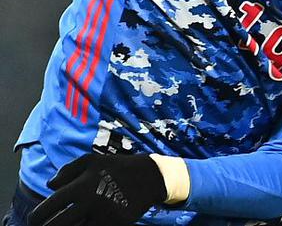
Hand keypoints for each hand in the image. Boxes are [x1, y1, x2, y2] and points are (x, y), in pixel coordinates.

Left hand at [29, 153, 166, 225]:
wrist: (150, 177)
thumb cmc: (117, 167)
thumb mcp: (92, 160)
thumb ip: (67, 170)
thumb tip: (49, 186)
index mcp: (81, 185)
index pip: (49, 207)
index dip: (36, 217)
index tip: (34, 219)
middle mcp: (90, 202)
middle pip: (57, 225)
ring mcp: (103, 216)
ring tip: (62, 225)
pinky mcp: (115, 225)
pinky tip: (79, 225)